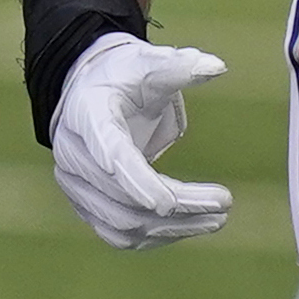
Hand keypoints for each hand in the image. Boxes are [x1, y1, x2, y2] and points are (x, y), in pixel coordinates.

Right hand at [50, 32, 233, 249]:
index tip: (169, 202)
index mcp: (86, 116)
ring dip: (172, 228)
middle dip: (177, 206)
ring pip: (122, 223)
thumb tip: (216, 66)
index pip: (108, 153)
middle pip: (123, 196)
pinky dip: (156, 236)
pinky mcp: (87, 205)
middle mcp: (74, 155)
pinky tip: (190, 227)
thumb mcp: (147, 62)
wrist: (90, 94)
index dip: (136, 181)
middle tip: (224, 204)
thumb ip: (178, 66)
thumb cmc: (123, 76)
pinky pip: (119, 234)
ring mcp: (77, 185)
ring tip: (217, 219)